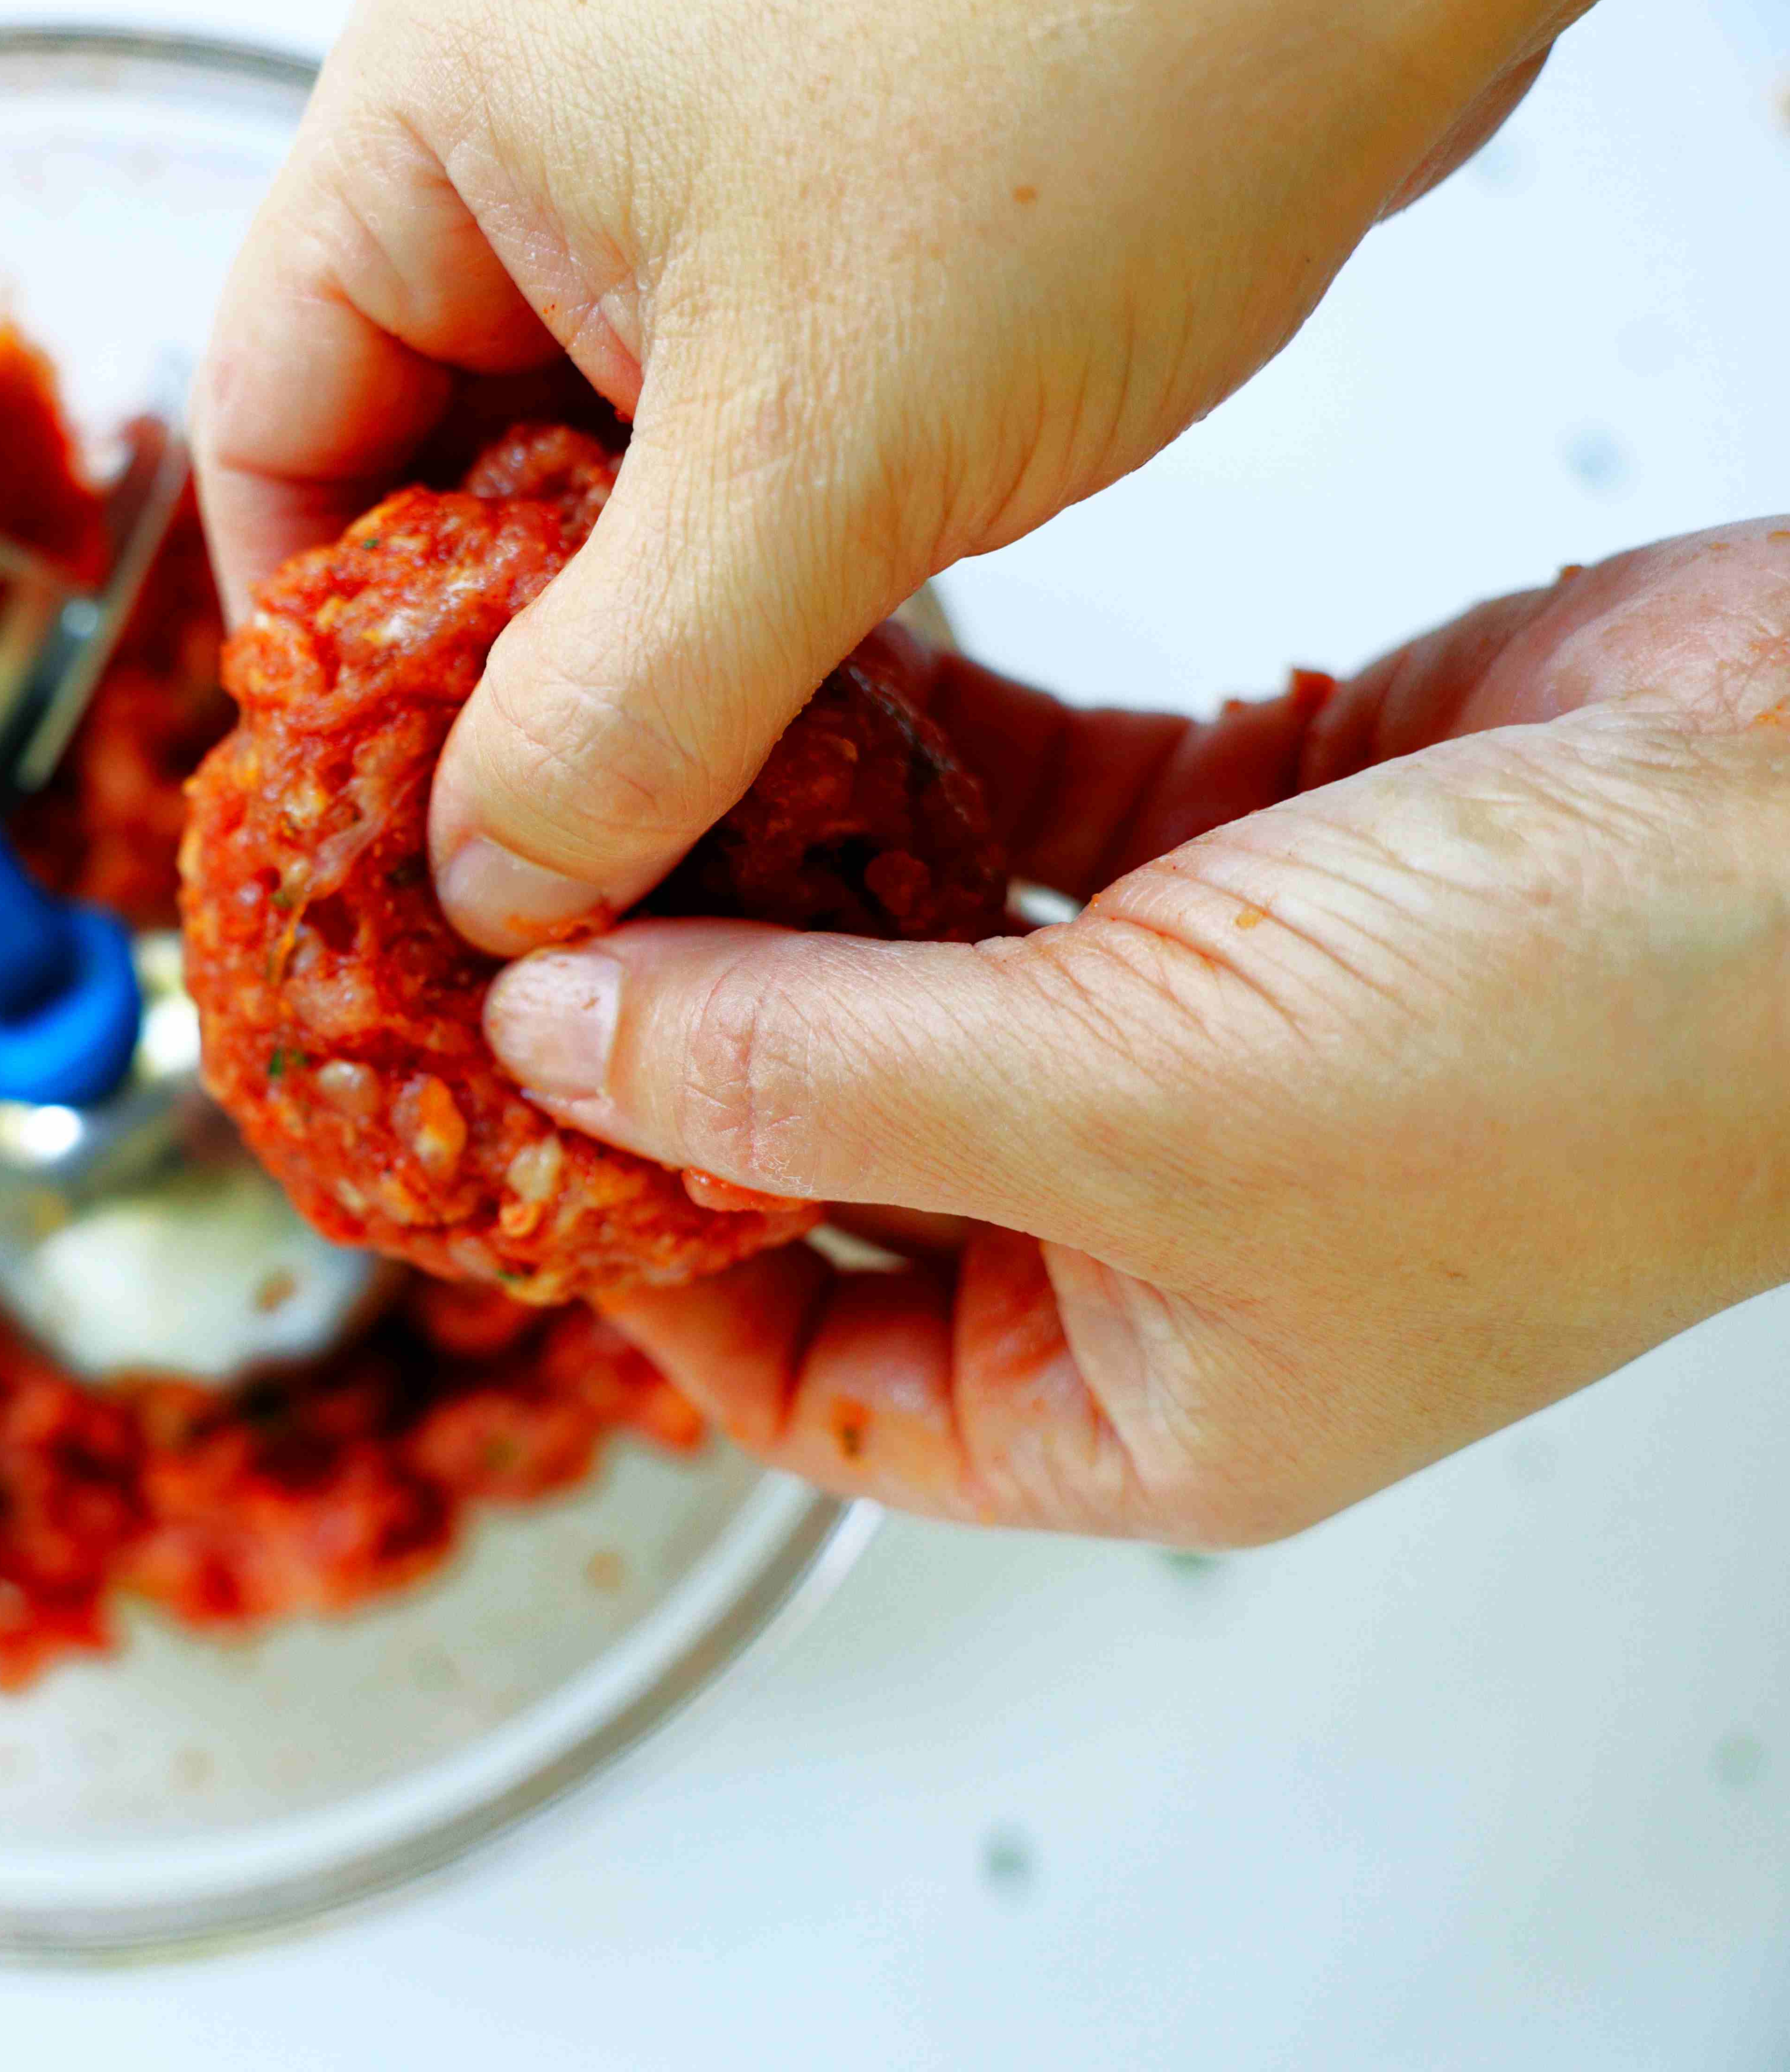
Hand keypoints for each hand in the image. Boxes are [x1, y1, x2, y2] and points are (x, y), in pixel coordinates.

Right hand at [193, 0, 1603, 951]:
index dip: (315, 650)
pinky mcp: (836, 221)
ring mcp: (690, 171)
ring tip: (684, 817)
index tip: (388, 824)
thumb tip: (490, 889)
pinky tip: (804, 702)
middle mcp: (538, 133)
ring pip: (587, 466)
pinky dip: (750, 567)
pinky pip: (725, 431)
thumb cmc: (1106, 64)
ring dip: (639, 641)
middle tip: (550, 867)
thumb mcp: (816, 448)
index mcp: (439, 120)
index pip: (269, 423)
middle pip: (420, 461)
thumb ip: (622, 702)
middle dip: (491, 672)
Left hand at [478, 526, 1789, 1543]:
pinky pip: (1022, 825)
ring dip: (783, 890)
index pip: (818, 1393)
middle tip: (516, 945)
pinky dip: (919, 766)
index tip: (506, 1153)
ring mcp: (1200, 1037)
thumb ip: (814, 1082)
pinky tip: (799, 697)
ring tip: (622, 800)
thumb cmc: (1585, 1052)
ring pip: (915, 977)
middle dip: (691, 1056)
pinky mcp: (1245, 862)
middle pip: (843, 1167)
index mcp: (1147, 1394)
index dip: (650, 1294)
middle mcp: (1161, 1230)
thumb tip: (559, 1050)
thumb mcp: (1127, 1104)